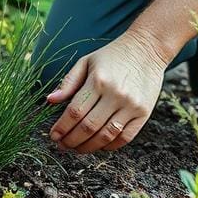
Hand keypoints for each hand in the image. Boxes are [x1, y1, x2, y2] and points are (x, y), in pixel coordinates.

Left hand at [46, 31, 167, 153]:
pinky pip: (125, 138)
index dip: (62, 127)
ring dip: (88, 147)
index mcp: (98, 81)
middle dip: (71, 140)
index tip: (53, 135)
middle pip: (89, 127)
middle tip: (62, 145)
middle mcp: (115, 95)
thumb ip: (69, 82)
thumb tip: (50, 100)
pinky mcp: (144, 114)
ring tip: (76, 149)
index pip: (75, 112)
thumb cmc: (112, 55)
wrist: (147, 48)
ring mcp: (131, 106)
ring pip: (106, 136)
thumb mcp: (87, 62)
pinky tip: (98, 145)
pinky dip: (110, 146)